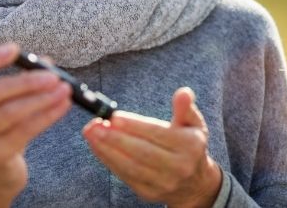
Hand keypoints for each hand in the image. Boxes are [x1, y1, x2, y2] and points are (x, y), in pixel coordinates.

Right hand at [0, 43, 71, 206]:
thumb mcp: (7, 103)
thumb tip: (47, 63)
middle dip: (28, 81)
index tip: (15, 49)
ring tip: (65, 90)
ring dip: (42, 99)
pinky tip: (62, 107)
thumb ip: (23, 81)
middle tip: (54, 76)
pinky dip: (47, 117)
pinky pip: (24, 131)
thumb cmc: (3, 130)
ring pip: (11, 112)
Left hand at [82, 87, 221, 207]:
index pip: (158, 134)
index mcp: (190, 146)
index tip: (114, 116)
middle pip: (142, 152)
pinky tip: (97, 147)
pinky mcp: (149, 193)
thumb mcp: (193, 124)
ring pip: (130, 166)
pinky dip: (109, 161)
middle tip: (95, 125)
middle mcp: (179, 167)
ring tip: (91, 134)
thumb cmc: (189, 145)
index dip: (135, 125)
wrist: (195, 184)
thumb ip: (185, 108)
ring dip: (107, 150)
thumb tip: (183, 93)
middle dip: (115, 138)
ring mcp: (163, 183)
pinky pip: (125, 176)